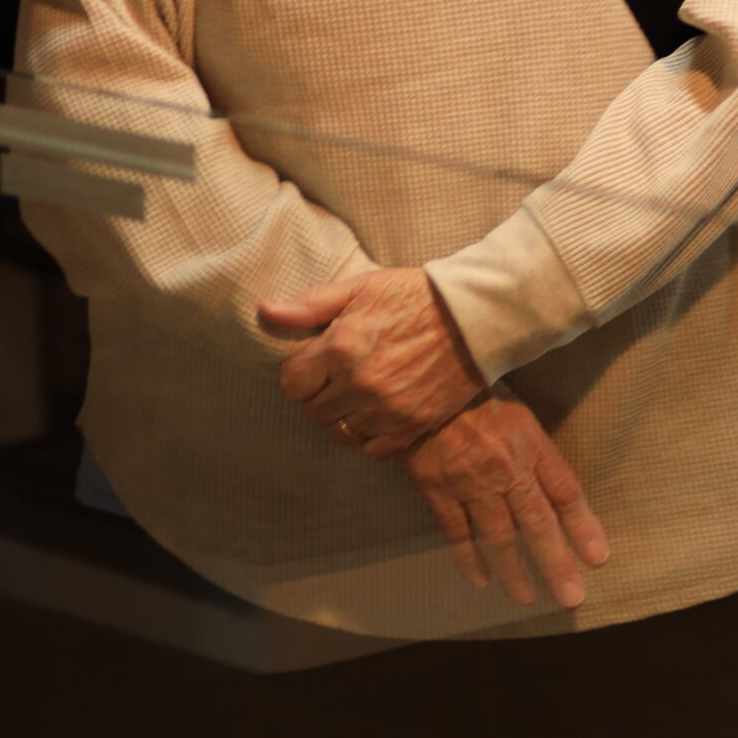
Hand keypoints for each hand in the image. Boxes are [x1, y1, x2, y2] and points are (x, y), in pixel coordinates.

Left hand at [258, 265, 482, 453]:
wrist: (473, 317)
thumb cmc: (414, 295)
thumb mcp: (360, 287)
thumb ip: (310, 305)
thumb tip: (264, 312)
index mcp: (341, 347)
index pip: (292, 384)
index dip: (299, 375)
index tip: (315, 365)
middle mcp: (359, 384)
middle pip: (314, 412)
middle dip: (319, 396)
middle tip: (339, 378)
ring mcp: (386, 409)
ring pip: (341, 434)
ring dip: (344, 417)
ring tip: (360, 396)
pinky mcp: (411, 426)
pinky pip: (373, 449)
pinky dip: (372, 436)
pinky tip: (381, 412)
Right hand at [399, 389, 608, 610]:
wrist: (417, 381)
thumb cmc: (470, 384)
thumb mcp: (514, 404)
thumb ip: (532, 441)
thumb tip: (549, 477)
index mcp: (529, 441)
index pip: (565, 491)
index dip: (584, 526)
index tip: (599, 557)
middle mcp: (505, 467)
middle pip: (538, 523)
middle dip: (556, 564)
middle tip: (572, 597)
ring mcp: (470, 482)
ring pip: (498, 537)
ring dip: (514, 571)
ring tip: (526, 597)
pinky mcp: (437, 489)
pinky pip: (456, 532)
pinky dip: (468, 558)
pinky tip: (479, 579)